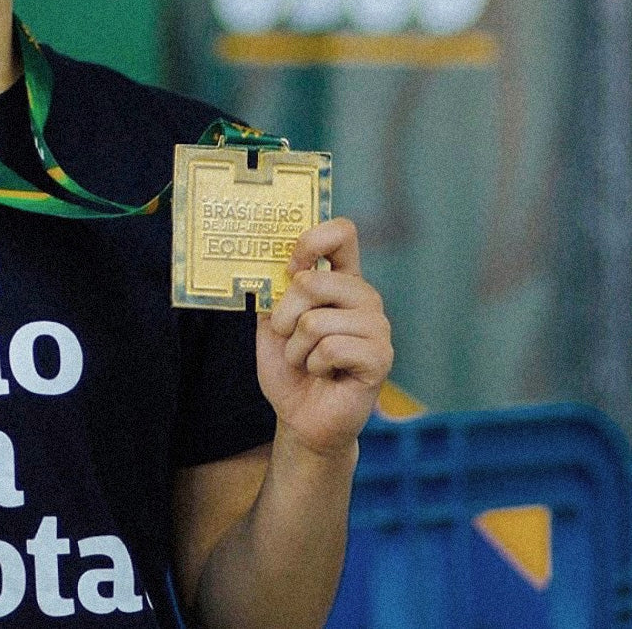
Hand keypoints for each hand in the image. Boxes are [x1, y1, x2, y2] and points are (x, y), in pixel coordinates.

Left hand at [256, 217, 392, 458]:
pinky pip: (331, 348)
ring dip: (296, 347)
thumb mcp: (271, 320)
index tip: (289, 267)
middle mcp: (364, 296)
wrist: (300, 416)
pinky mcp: (381, 357)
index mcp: (341, 278)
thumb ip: (275, 288)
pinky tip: (324, 374)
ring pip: (316, 320)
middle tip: (286, 335)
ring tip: (307, 360)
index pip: (342, 233)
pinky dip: (313, 364)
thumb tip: (269, 260)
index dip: (311, 241)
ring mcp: (377, 326)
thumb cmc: (289, 366)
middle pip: (314, 279)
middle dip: (284, 313)